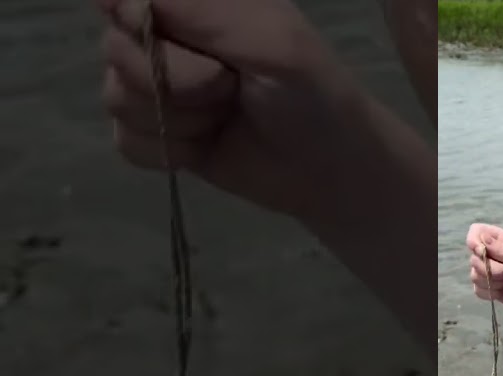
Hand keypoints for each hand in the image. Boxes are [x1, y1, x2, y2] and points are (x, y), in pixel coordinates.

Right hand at [96, 0, 384, 222]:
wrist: (328, 172)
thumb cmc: (312, 96)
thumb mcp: (268, 40)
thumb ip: (196, 8)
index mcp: (196, 2)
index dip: (136, 20)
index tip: (163, 37)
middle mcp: (168, 36)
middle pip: (116, 48)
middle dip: (174, 80)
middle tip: (228, 88)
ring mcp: (157, 86)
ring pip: (116, 97)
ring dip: (178, 118)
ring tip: (224, 116)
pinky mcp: (157, 133)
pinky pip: (125, 140)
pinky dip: (169, 150)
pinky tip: (206, 147)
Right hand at [467, 224, 502, 318]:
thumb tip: (482, 238)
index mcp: (500, 239)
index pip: (476, 231)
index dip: (474, 240)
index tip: (481, 252)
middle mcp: (490, 253)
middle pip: (473, 257)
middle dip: (491, 269)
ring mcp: (485, 270)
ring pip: (474, 275)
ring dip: (493, 282)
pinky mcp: (484, 286)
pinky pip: (477, 289)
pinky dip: (491, 293)